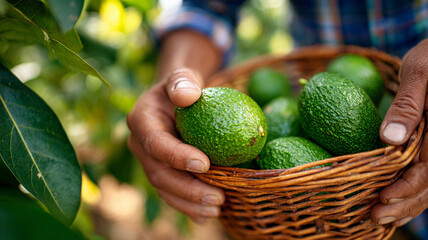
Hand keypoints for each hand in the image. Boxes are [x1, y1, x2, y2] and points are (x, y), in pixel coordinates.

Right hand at [127, 68, 224, 222]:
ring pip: (165, 189)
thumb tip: (189, 96)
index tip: (205, 164)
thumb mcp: (182, 76)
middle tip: (217, 198)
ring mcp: (149, 162)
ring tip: (216, 210)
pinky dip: (188, 206)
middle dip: (187, 190)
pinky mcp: (160, 173)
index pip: (156, 143)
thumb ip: (183, 81)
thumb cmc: (183, 87)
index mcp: (141, 121)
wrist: (177, 100)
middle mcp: (140, 145)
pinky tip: (207, 215)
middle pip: (160, 173)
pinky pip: (171, 193)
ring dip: (189, 204)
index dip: (177, 156)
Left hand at [371, 39, 427, 225]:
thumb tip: (389, 139)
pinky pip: (426, 174)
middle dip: (403, 204)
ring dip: (406, 204)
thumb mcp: (421, 72)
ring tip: (381, 218)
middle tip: (375, 217)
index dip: (407, 188)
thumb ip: (408, 105)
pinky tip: (393, 202)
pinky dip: (410, 192)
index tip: (383, 198)